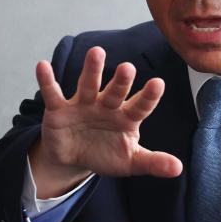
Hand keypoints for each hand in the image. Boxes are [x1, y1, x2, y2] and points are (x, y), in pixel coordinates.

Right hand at [28, 46, 182, 198]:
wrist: (74, 159)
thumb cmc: (106, 154)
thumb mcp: (130, 162)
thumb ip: (153, 162)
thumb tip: (178, 169)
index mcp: (127, 117)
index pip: (141, 105)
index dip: (149, 96)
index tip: (158, 84)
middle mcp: (107, 106)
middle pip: (115, 91)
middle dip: (121, 81)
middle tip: (128, 68)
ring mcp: (83, 105)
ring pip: (88, 85)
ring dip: (92, 70)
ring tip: (96, 52)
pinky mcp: (59, 110)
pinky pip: (53, 93)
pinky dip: (47, 81)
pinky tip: (42, 65)